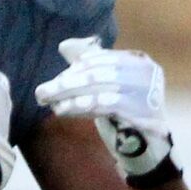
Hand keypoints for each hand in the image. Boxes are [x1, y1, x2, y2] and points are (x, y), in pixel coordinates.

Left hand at [36, 39, 173, 179]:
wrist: (149, 144)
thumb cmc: (125, 111)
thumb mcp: (107, 85)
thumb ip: (89, 64)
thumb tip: (65, 45)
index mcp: (139, 61)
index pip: (102, 59)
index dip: (76, 68)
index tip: (57, 80)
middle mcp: (146, 73)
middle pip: (99, 73)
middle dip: (67, 82)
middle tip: (42, 91)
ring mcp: (147, 92)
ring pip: (100, 88)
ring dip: (70, 95)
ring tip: (48, 102)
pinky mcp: (141, 112)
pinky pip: (105, 105)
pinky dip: (81, 106)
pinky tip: (64, 110)